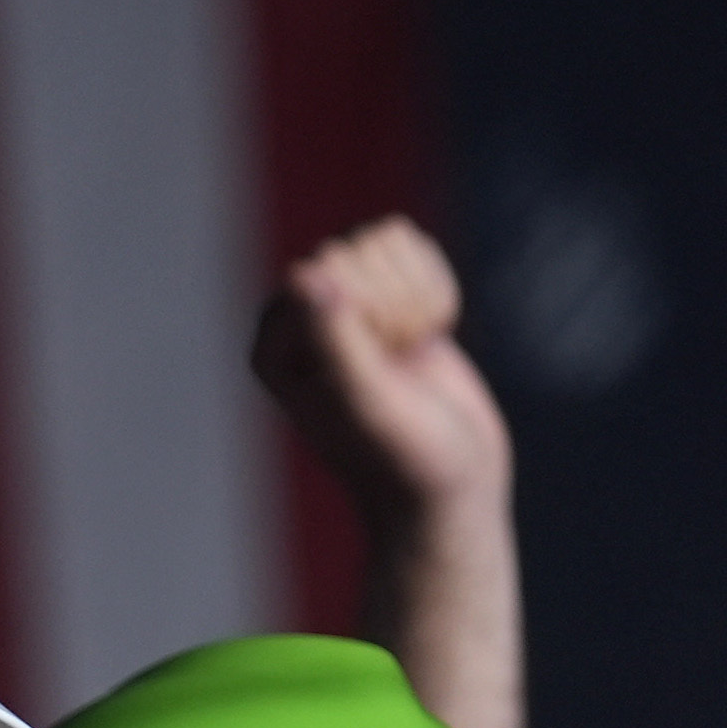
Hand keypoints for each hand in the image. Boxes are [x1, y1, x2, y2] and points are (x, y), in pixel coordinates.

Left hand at [251, 216, 508, 522]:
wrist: (453, 483)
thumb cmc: (403, 457)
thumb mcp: (368, 403)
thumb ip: (335, 340)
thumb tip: (304, 273)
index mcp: (273, 346)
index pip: (323, 271)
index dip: (368, 311)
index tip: (377, 368)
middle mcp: (300, 320)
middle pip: (357, 250)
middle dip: (394, 305)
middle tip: (398, 367)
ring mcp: (344, 305)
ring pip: (388, 244)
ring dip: (418, 300)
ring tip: (410, 357)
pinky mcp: (387, 299)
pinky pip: (417, 252)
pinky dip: (437, 293)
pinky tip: (428, 340)